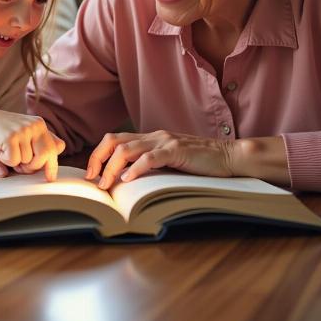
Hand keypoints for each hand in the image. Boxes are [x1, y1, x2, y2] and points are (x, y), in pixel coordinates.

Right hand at [0, 108, 65, 180]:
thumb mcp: (25, 133)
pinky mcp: (11, 137)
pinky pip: (13, 161)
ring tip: (7, 151)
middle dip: (33, 167)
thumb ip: (41, 140)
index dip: (52, 164)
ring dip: (15, 162)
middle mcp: (35, 125)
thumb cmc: (4, 131)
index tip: (50, 178)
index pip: (53, 147)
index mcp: (40, 124)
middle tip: (21, 168)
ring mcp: (23, 130)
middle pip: (44, 156)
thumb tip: (60, 148)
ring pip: (27, 161)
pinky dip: (4, 160)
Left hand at [86, 130, 233, 188]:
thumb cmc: (200, 163)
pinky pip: (149, 157)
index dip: (99, 155)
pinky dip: (135, 168)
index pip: (115, 140)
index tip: (92, 174)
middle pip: (113, 140)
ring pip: (126, 149)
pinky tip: (128, 180)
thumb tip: (126, 181)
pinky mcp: (176, 150)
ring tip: (106, 185)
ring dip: (112, 168)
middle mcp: (153, 136)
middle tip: (92, 179)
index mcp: (150, 138)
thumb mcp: (170, 163)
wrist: (229, 156)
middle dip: (97, 159)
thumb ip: (151, 166)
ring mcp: (164, 141)